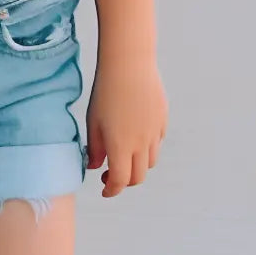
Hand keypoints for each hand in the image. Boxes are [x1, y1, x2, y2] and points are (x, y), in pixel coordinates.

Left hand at [85, 59, 166, 196]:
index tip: (104, 190)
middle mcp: (142, 143)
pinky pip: (157, 143)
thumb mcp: (93, 121)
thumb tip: (95, 166)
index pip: (120, 181)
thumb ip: (94, 148)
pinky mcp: (163, 120)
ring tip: (123, 154)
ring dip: (137, 165)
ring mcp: (155, 132)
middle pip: (138, 177)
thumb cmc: (105, 91)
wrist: (129, 64)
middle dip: (124, 181)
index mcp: (121, 146)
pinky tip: (134, 136)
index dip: (111, 190)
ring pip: (150, 162)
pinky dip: (147, 148)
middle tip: (109, 174)